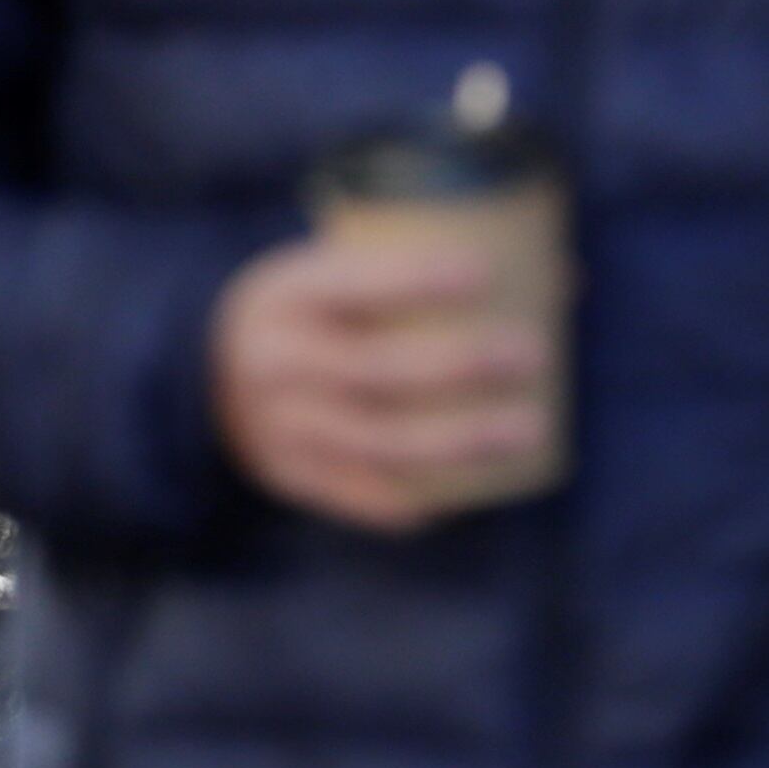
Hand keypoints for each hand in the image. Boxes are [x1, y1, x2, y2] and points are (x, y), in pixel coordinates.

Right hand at [211, 231, 549, 533]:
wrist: (206, 377)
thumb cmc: (312, 310)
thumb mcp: (332, 270)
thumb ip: (424, 269)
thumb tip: (562, 276)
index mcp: (285, 293)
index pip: (350, 283)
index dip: (416, 278)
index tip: (484, 271)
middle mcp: (278, 360)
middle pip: (377, 368)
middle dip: (460, 363)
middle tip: (531, 353)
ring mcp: (283, 427)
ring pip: (381, 442)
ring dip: (462, 439)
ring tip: (530, 427)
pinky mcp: (293, 478)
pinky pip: (363, 496)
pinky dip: (419, 498)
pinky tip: (473, 491)